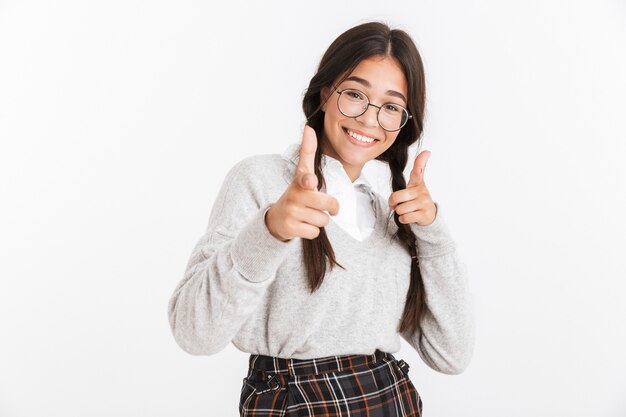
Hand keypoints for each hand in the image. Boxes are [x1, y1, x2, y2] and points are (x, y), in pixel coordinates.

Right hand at [265, 125, 339, 240]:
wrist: (277, 218)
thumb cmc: (298, 194)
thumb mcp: (301, 173)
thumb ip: (308, 152)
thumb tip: (308, 127)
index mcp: (300, 180)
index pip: (305, 177)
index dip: (309, 180)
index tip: (310, 181)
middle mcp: (294, 195)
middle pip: (329, 204)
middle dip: (330, 208)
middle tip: (319, 205)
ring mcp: (291, 212)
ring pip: (323, 220)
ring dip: (320, 220)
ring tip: (308, 215)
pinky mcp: (290, 228)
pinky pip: (315, 232)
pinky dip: (312, 231)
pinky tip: (302, 225)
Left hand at [388, 150, 436, 225]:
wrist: (429, 216)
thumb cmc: (417, 199)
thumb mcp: (416, 184)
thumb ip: (416, 170)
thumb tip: (427, 152)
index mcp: (417, 183)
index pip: (418, 171)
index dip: (421, 161)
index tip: (427, 152)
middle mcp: (421, 191)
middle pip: (397, 196)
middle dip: (393, 203)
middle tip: (396, 205)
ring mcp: (424, 203)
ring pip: (400, 209)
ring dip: (399, 213)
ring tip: (407, 211)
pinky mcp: (424, 215)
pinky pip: (405, 218)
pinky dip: (403, 220)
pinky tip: (409, 217)